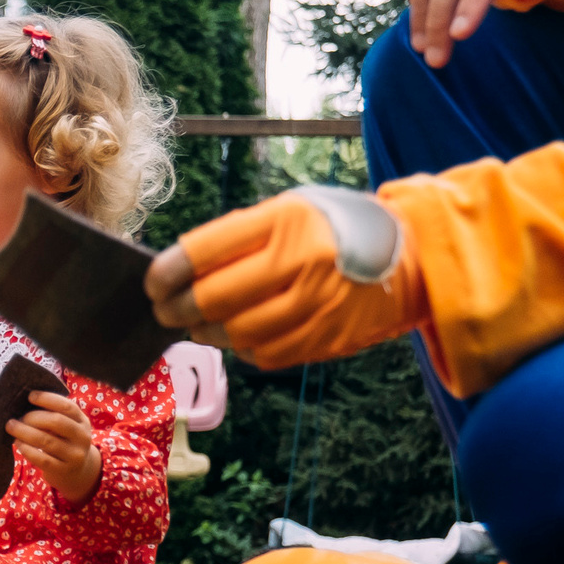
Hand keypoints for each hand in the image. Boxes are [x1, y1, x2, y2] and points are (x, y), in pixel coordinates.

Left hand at [9, 389, 99, 506]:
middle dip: (32, 417)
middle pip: (56, 422)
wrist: (76, 471)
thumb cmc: (63, 441)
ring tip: (11, 427)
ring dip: (25, 432)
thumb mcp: (66, 426)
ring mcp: (74, 455)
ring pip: (47, 441)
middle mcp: (82, 437)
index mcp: (82, 421)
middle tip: (16, 418)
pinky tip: (18, 443)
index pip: (67, 406)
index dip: (47, 399)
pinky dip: (27, 450)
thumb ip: (53, 413)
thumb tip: (24, 401)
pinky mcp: (63, 470)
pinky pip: (42, 459)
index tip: (30, 396)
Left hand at [147, 186, 427, 370]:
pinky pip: (266, 354)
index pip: (205, 250)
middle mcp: (301, 263)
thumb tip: (182, 269)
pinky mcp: (327, 338)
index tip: (152, 282)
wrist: (411, 256)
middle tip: (165, 310)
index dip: (167, 272)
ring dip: (207, 331)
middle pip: (215, 298)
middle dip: (178, 308)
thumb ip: (240, 236)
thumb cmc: (335, 227)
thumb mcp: (291, 209)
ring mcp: (317, 305)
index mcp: (286, 221)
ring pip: (237, 333)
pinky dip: (242, 348)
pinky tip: (238, 334)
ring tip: (198, 322)